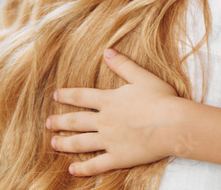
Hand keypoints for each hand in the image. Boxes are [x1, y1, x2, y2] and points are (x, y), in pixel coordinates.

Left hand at [46, 48, 181, 175]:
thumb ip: (123, 65)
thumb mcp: (142, 77)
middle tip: (48, 123)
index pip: (82, 96)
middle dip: (60, 121)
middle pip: (76, 121)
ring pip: (80, 142)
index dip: (67, 95)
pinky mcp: (118, 157)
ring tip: (53, 143)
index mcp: (109, 100)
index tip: (56, 95)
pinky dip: (82, 168)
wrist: (172, 124)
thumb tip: (107, 51)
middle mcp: (104, 120)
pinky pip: (96, 165)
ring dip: (65, 143)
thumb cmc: (161, 99)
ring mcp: (109, 140)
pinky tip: (72, 170)